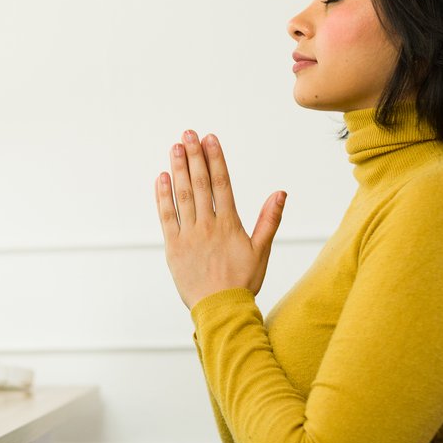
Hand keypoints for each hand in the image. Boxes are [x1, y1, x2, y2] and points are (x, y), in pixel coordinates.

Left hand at [156, 130, 285, 308]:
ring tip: (175, 148)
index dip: (215, 159)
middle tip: (188, 134)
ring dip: (178, 170)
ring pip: (182, 196)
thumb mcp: (262, 250)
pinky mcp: (173, 247)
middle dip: (194, 156)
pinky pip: (166, 217)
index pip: (222, 183)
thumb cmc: (243, 281)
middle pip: (200, 184)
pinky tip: (161, 178)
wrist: (221, 308)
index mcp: (230, 224)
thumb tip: (280, 193)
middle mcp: (208, 225)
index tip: (210, 139)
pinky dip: (163, 196)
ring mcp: (189, 235)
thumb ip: (270, 219)